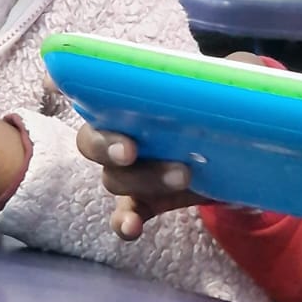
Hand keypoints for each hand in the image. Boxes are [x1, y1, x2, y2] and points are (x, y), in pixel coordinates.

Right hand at [78, 51, 264, 240]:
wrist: (247, 156)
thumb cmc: (225, 109)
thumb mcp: (236, 85)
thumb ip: (235, 72)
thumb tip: (235, 72)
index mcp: (135, 99)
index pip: (90, 88)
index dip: (66, 84)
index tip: (54, 83)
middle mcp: (123, 133)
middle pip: (92, 140)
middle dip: (106, 144)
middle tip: (131, 149)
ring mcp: (133, 171)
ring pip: (114, 178)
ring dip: (143, 179)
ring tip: (184, 174)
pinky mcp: (149, 201)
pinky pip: (125, 214)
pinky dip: (125, 222)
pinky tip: (131, 229)